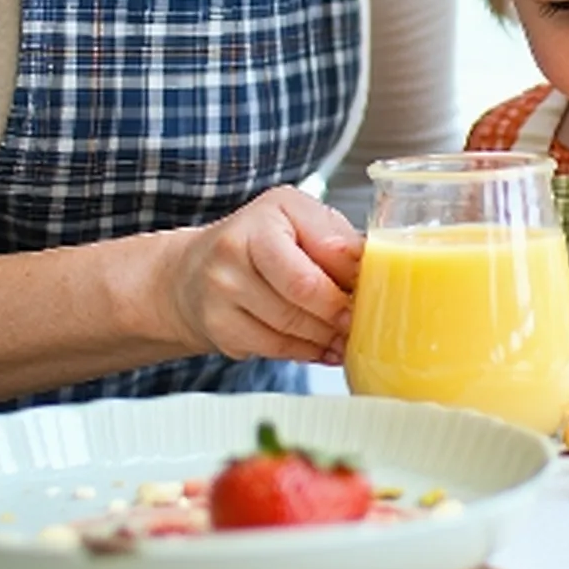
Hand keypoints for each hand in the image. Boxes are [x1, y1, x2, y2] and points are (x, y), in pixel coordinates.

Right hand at [158, 185, 362, 365]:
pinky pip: (274, 349)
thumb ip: (337, 239)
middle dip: (339, 313)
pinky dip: (305, 352)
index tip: (371, 293)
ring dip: (325, 338)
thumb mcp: (300, 220)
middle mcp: (235, 248)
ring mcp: (221, 290)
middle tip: (358, 321)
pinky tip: (320, 348)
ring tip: (344, 337)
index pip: (322, 253)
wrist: (194, 272)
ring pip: (290, 327)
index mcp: (267, 216)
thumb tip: (375, 268)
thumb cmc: (259, 242)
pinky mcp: (218, 327)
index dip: (352, 279)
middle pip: (304, 293)